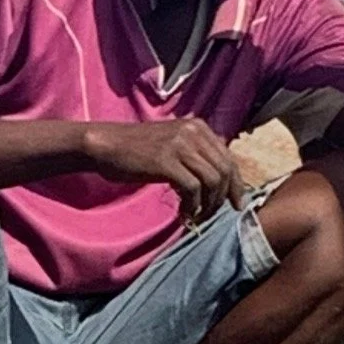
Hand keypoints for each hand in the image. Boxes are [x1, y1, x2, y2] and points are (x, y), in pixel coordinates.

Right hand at [85, 119, 243, 223]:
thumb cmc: (137, 150)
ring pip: (212, 180)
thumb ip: (195, 155)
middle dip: (224, 198)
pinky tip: (183, 213)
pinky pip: (193, 188)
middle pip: (225, 170)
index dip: (236, 184)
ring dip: (208, 204)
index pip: (229, 158)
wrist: (107, 145)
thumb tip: (217, 177)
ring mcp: (180, 145)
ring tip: (196, 215)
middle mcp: (193, 132)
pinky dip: (192, 206)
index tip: (236, 204)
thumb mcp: (173, 145)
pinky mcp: (167, 161)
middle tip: (212, 215)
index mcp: (199, 127)